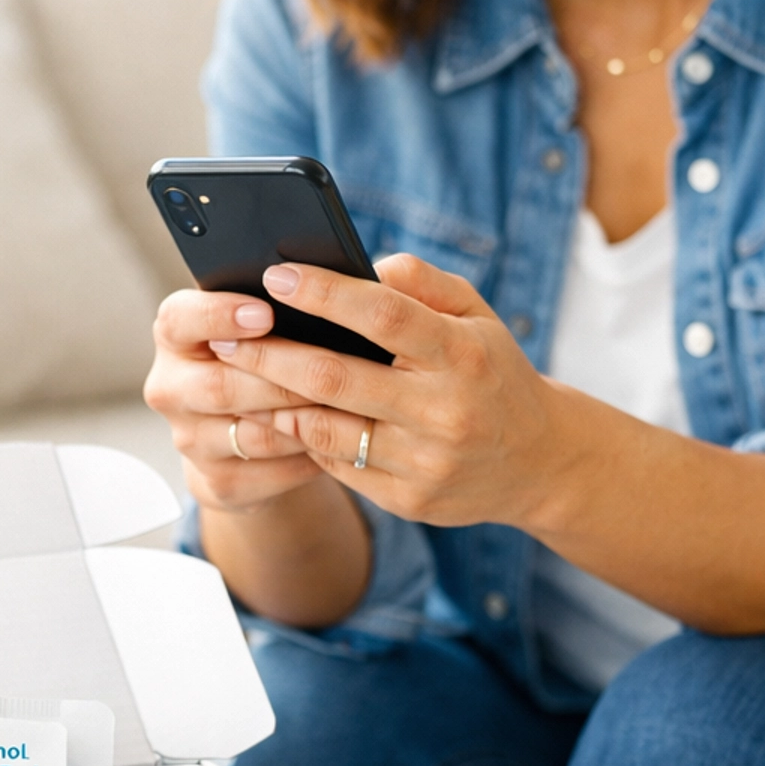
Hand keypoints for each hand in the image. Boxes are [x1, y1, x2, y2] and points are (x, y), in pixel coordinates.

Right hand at [144, 288, 329, 512]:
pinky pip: (271, 472)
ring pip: (253, 434)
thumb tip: (342, 280)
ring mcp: (190, 440)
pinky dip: (310, 457)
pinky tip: (342, 442)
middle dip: (281, 378)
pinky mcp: (216, 482)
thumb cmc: (265, 356)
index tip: (267, 313)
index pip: (180, 319)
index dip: (220, 316)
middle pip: (220, 386)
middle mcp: (171, 387)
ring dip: (305, 422)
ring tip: (352, 407)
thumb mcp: (263, 321)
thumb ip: (281, 299)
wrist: (246, 432)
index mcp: (175, 333)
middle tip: (330, 368)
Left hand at [211, 253, 561, 528]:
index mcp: (463, 353)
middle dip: (268, 353)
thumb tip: (366, 265)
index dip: (324, 293)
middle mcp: (446, 410)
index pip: (384, 315)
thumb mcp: (477, 317)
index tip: (275, 275)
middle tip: (222, 334)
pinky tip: (275, 415)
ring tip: (237, 375)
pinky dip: (302, 438)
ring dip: (271, 401)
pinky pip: (338, 466)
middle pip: (335, 378)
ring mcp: (427, 462)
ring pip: (325, 429)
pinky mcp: (411, 500)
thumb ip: (424, 283)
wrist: (542, 462)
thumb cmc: (492, 373)